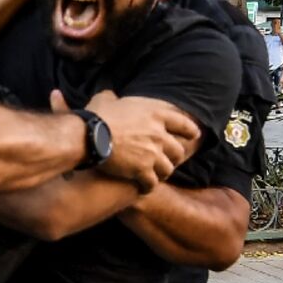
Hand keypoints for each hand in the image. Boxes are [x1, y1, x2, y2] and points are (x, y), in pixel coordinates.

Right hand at [84, 90, 198, 193]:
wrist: (88, 136)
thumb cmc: (96, 116)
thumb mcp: (106, 99)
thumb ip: (114, 97)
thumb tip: (110, 95)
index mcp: (155, 113)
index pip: (183, 123)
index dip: (190, 131)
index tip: (194, 136)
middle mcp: (159, 134)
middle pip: (177, 151)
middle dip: (173, 157)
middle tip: (166, 161)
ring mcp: (153, 153)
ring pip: (167, 169)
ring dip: (161, 173)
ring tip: (154, 176)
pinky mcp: (143, 170)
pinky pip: (152, 183)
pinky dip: (147, 186)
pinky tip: (142, 187)